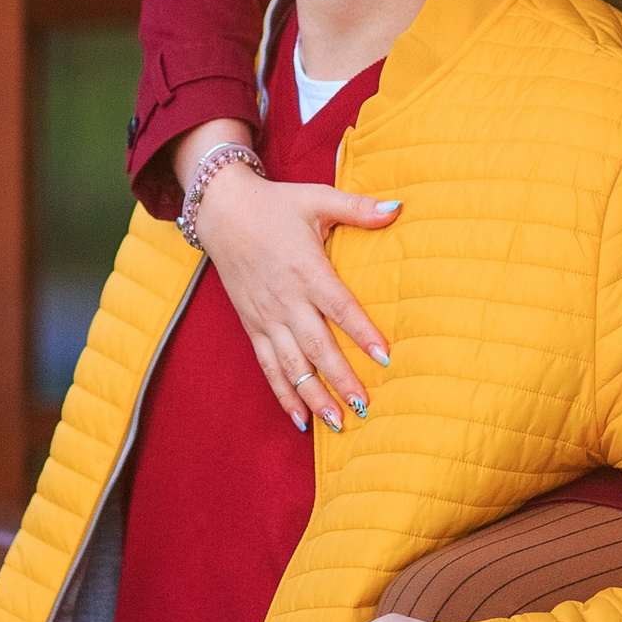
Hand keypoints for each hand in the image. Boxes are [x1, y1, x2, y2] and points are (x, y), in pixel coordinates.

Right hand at [177, 125, 399, 433]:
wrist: (222, 211)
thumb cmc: (275, 204)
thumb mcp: (318, 198)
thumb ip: (358, 208)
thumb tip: (399, 206)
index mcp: (307, 269)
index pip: (339, 307)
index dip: (362, 332)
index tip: (385, 356)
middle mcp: (286, 299)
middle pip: (317, 346)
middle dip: (341, 379)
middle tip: (364, 407)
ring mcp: (266, 316)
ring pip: (292, 364)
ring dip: (314, 396)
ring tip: (337, 423)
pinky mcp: (252, 325)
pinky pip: (267, 365)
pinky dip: (283, 394)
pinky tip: (300, 419)